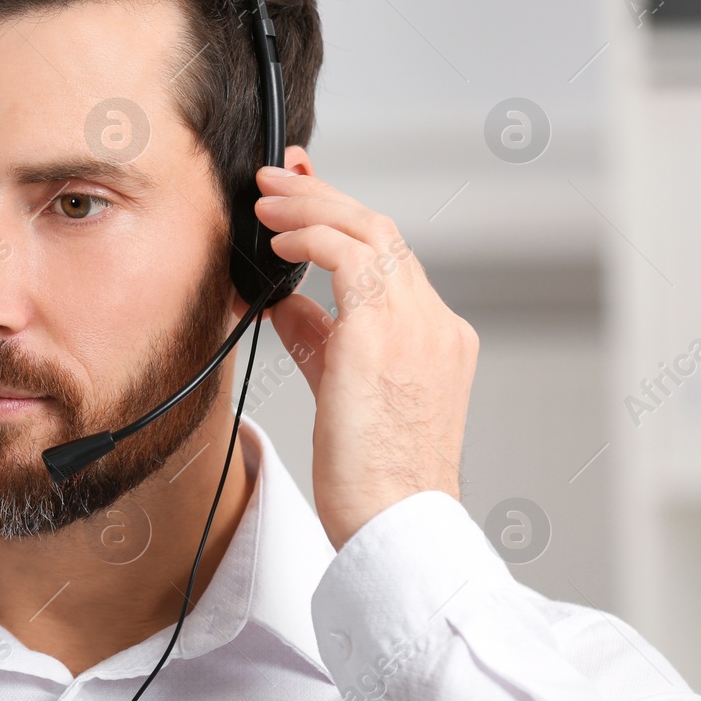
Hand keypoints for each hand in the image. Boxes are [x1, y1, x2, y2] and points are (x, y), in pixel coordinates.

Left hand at [250, 157, 478, 549]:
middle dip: (324, 193)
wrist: (397, 525)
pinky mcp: (383, 335)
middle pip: (382, 230)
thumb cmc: (371, 477)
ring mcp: (416, 325)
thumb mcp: (342, 389)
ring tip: (265, 199)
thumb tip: (285, 300)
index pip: (388, 255)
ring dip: (311, 204)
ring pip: (369, 229)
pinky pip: (349, 256)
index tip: (302, 193)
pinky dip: (311, 235)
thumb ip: (319, 338)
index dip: (342, 217)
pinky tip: (278, 238)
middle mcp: (435, 323)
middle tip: (278, 175)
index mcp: (435, 337)